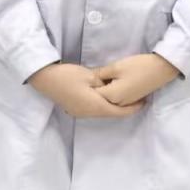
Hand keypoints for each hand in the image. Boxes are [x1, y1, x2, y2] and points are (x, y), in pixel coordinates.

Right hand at [28, 63, 143, 119]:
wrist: (45, 79)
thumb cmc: (68, 76)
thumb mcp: (90, 76)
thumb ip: (104, 84)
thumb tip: (111, 89)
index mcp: (95, 106)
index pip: (118, 111)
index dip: (132, 108)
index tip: (143, 102)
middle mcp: (88, 114)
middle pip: (111, 113)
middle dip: (125, 107)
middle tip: (137, 98)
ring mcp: (80, 113)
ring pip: (102, 112)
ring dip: (114, 106)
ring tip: (125, 97)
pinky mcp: (75, 109)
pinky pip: (94, 109)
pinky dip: (104, 104)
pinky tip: (107, 97)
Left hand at [94, 54, 180, 106]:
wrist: (160, 68)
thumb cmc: (138, 66)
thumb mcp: (116, 67)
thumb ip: (100, 74)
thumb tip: (90, 78)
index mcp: (112, 96)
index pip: (93, 94)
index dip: (88, 86)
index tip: (85, 76)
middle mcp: (118, 104)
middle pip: (101, 99)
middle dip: (95, 89)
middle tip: (92, 76)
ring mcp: (126, 103)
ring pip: (109, 99)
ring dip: (104, 90)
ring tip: (102, 78)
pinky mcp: (132, 99)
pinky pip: (117, 99)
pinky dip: (112, 92)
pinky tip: (112, 81)